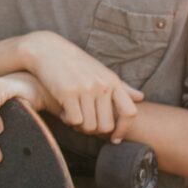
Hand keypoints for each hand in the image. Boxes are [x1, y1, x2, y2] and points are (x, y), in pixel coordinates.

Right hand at [19, 31, 142, 141]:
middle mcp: (102, 85)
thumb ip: (121, 87)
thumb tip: (141, 98)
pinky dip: (67, 120)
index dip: (123, 129)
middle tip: (84, 123)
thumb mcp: (100, 71)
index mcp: (112, 81)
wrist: (47, 49)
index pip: (129, 112)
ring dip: (79, 126)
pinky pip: (74, 120)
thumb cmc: (75, 62)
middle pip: (106, 125)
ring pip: (89, 126)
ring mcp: (85, 89)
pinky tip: (63, 111)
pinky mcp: (68, 92)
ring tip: (72, 115)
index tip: (114, 138)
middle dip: (94, 130)